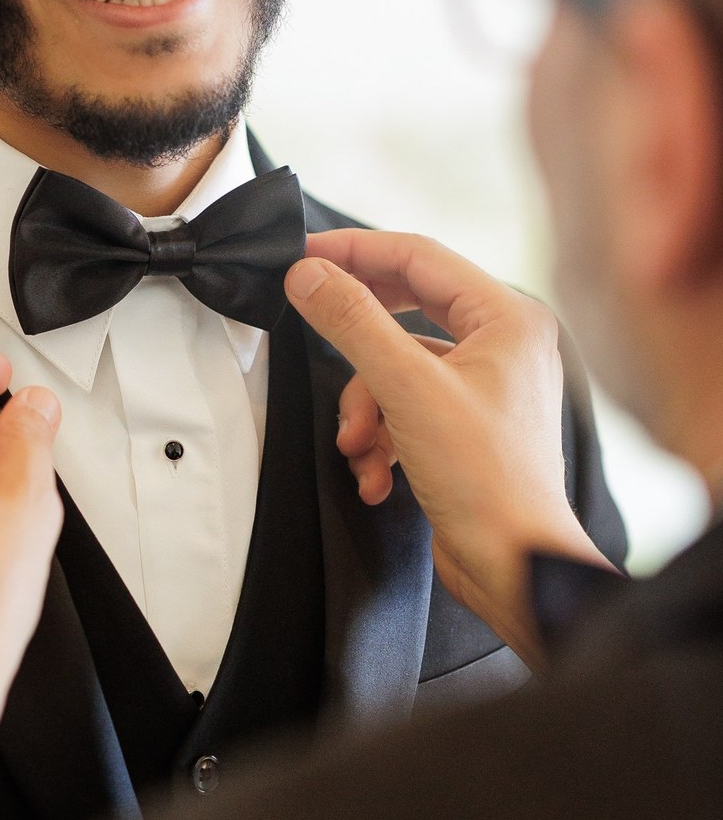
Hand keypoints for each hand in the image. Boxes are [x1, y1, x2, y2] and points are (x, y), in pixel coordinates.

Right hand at [285, 233, 616, 667]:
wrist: (516, 568)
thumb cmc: (488, 483)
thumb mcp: (406, 390)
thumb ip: (352, 322)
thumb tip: (309, 274)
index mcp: (508, 317)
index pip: (418, 256)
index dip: (354, 251)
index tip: (302, 256)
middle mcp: (505, 343)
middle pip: (407, 309)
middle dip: (357, 342)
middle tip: (310, 321)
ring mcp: (488, 385)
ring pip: (398, 365)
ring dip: (366, 406)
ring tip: (358, 445)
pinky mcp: (469, 425)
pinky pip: (408, 405)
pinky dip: (384, 436)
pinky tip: (379, 474)